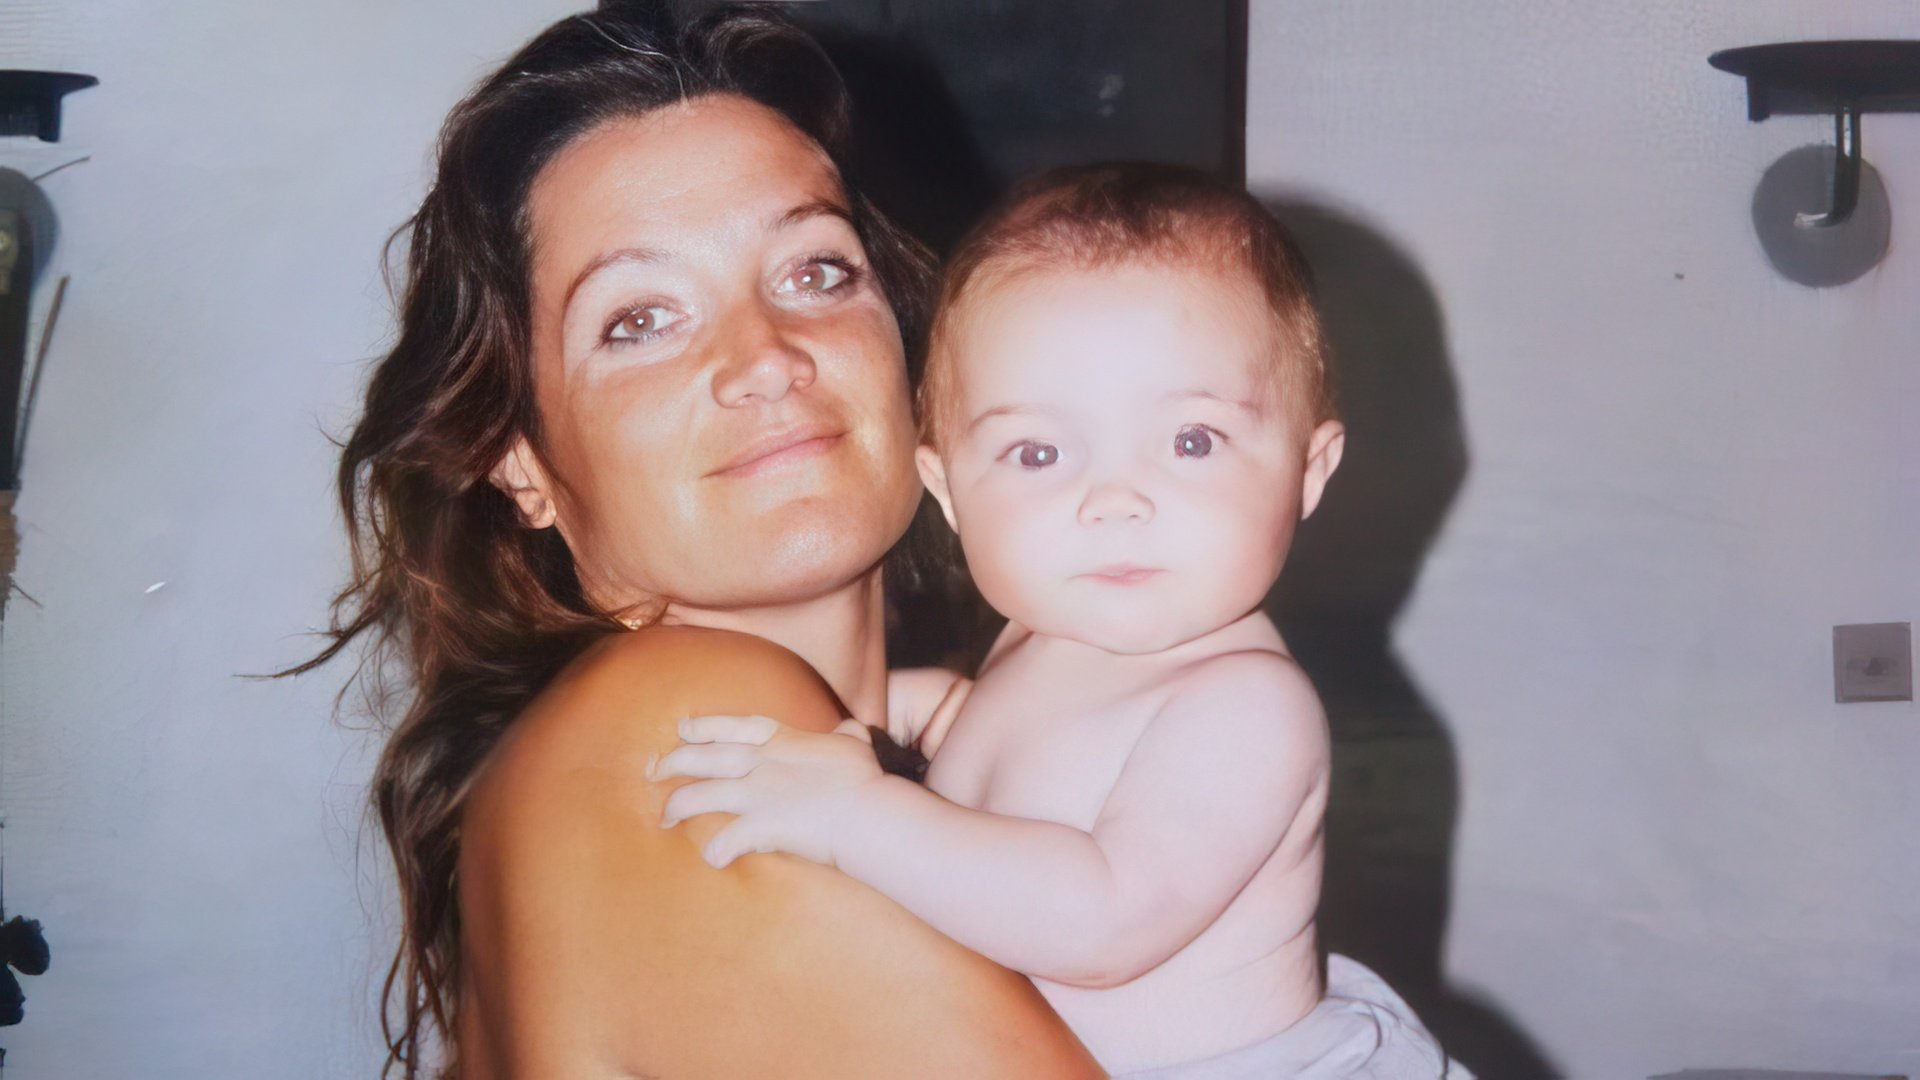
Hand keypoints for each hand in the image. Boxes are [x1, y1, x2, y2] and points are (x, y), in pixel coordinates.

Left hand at [654, 714, 883, 869]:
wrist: (867, 812)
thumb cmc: (864, 780)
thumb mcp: (856, 747)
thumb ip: (849, 735)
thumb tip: (854, 726)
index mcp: (782, 742)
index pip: (735, 728)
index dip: (706, 727)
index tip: (682, 729)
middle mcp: (762, 764)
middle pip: (706, 758)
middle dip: (675, 762)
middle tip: (654, 770)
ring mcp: (757, 794)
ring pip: (701, 795)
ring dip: (678, 805)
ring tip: (664, 817)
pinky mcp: (759, 826)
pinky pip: (724, 841)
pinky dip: (715, 851)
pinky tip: (710, 858)